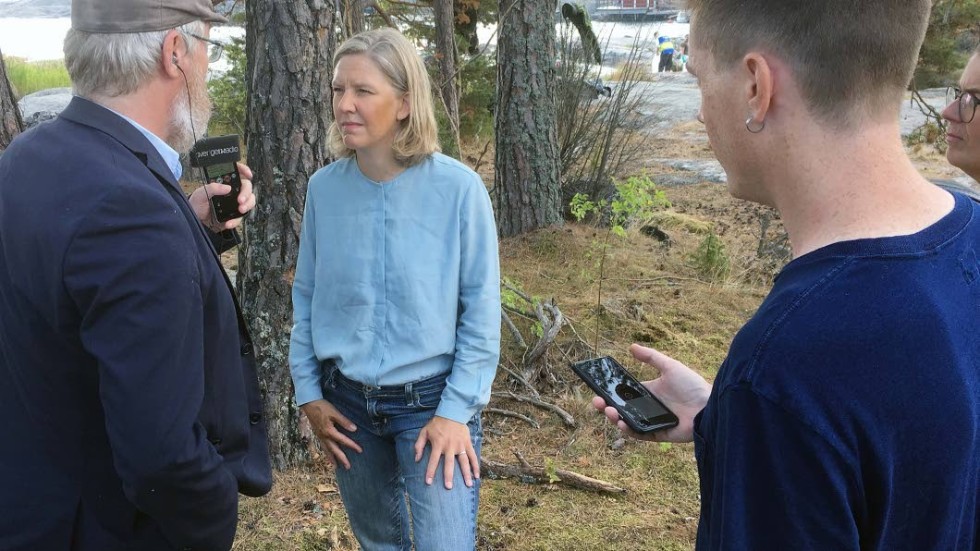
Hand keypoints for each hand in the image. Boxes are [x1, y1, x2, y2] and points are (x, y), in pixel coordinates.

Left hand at [188, 162, 255, 231]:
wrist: (196, 220)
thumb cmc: (197, 203)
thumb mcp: (200, 194)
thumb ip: (212, 188)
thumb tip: (227, 188)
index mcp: (224, 182)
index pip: (237, 172)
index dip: (244, 170)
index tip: (248, 174)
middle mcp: (232, 191)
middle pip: (247, 187)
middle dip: (246, 193)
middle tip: (240, 200)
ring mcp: (235, 203)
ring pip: (250, 201)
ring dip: (248, 205)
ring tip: (241, 210)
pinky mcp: (235, 215)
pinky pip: (241, 217)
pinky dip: (236, 220)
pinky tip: (228, 223)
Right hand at [301, 399, 361, 468]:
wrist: (309, 404)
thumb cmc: (322, 407)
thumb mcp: (334, 413)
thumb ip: (344, 421)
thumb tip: (354, 429)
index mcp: (329, 431)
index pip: (343, 440)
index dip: (352, 445)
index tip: (360, 450)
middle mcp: (324, 436)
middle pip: (334, 450)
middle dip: (341, 458)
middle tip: (348, 467)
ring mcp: (320, 436)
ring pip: (327, 450)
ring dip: (332, 458)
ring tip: (336, 466)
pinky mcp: (317, 434)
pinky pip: (323, 446)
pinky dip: (326, 453)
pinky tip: (328, 455)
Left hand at [414, 416, 477, 489]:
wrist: (452, 412)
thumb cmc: (437, 423)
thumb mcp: (424, 431)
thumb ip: (419, 445)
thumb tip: (416, 459)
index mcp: (438, 444)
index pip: (433, 460)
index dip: (430, 472)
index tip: (428, 482)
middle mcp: (449, 446)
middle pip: (449, 464)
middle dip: (448, 476)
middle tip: (449, 488)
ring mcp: (460, 446)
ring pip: (463, 462)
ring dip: (466, 474)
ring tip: (468, 485)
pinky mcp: (467, 444)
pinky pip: (472, 456)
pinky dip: (475, 465)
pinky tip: (476, 475)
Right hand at [592, 343, 710, 442]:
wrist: (710, 406)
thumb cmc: (692, 385)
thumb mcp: (670, 366)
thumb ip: (651, 357)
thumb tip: (631, 346)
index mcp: (648, 392)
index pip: (624, 393)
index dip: (610, 392)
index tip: (598, 388)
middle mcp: (648, 408)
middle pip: (621, 409)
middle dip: (606, 406)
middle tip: (597, 402)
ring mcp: (651, 422)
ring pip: (627, 422)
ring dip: (615, 418)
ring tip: (609, 411)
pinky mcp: (658, 434)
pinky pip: (640, 434)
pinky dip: (629, 430)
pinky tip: (622, 423)